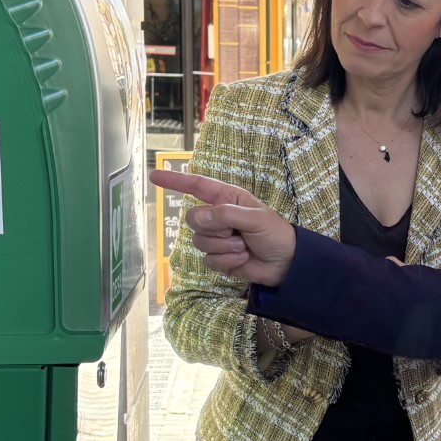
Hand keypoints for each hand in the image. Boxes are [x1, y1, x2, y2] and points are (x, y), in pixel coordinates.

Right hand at [151, 169, 297, 287]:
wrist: (286, 264)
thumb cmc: (276, 234)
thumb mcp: (256, 218)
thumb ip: (227, 214)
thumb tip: (200, 218)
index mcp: (228, 198)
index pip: (197, 186)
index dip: (175, 181)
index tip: (155, 176)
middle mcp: (218, 216)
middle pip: (193, 219)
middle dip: (214, 229)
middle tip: (236, 233)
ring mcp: (217, 238)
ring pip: (200, 242)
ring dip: (224, 248)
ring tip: (244, 247)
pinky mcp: (218, 258)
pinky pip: (208, 260)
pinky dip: (226, 262)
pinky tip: (242, 259)